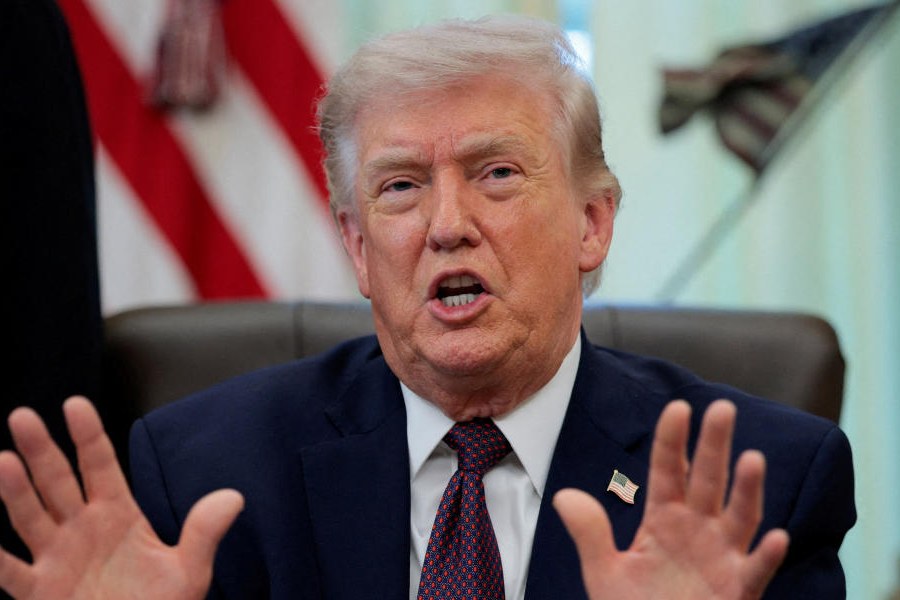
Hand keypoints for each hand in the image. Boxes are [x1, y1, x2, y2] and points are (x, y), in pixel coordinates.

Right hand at [0, 396, 242, 598]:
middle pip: (58, 482)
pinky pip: (10, 573)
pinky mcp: (38, 592)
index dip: (88, 435)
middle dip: (41, 450)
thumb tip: (233, 497)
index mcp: (117, 514)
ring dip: (15, 492)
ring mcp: (56, 558)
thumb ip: (203, 533)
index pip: (100, 465)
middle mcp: (82, 529)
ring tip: (3, 461)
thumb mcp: (189, 571)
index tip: (75, 404)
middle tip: (23, 417)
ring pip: (30, 518)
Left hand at [554, 399, 788, 599]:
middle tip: (721, 407)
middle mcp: (697, 531)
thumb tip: (562, 496)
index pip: (668, 471)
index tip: (677, 408)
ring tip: (752, 458)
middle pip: (707, 481)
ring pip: (739, 518)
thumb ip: (590, 534)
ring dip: (747, 490)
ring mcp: (722, 559)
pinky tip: (777, 537)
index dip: (671, 440)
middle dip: (714, 446)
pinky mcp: (738, 591)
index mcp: (664, 519)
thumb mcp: (605, 573)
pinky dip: (766, 556)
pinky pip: (756, 572)